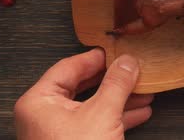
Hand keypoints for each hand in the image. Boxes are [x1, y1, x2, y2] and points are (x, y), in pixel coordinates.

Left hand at [14, 48, 152, 139]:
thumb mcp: (102, 114)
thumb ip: (116, 84)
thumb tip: (126, 62)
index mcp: (39, 102)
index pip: (68, 67)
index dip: (95, 58)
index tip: (115, 51)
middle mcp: (44, 116)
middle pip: (82, 87)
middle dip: (113, 81)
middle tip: (131, 69)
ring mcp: (58, 134)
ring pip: (93, 106)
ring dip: (120, 99)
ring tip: (143, 91)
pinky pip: (97, 123)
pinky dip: (118, 117)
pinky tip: (139, 113)